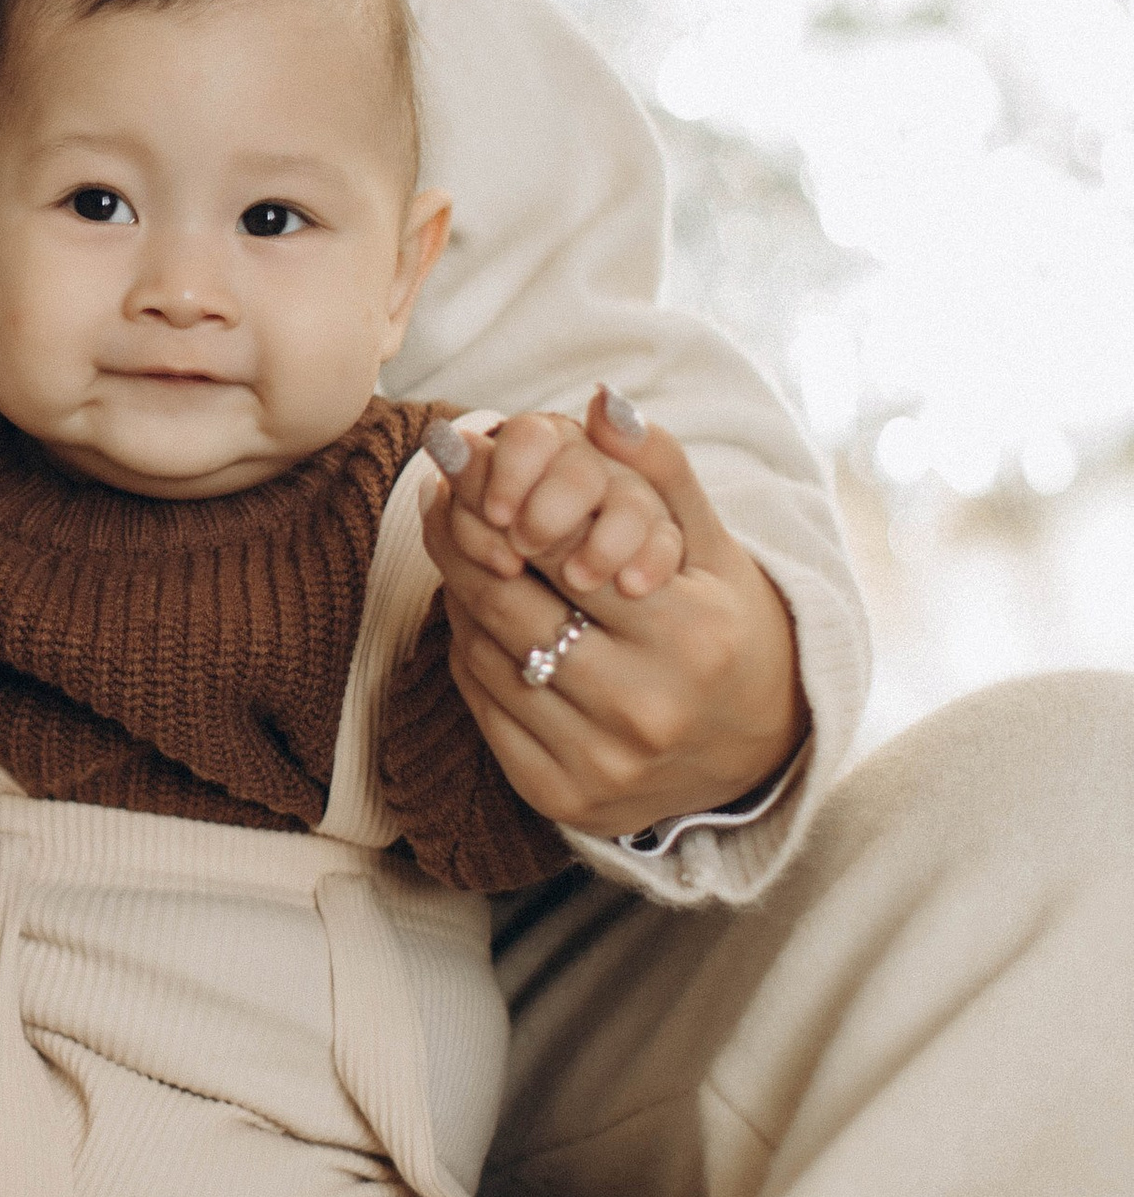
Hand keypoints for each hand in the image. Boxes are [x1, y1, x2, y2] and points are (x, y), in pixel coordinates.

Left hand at [420, 389, 808, 842]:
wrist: (754, 753)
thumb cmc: (727, 629)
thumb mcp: (713, 546)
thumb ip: (660, 468)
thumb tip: (603, 402)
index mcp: (692, 638)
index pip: (564, 553)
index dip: (505, 497)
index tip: (464, 452)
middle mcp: (645, 708)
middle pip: (509, 603)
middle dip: (466, 536)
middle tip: (443, 490)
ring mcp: (599, 761)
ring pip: (485, 651)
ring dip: (463, 591)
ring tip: (462, 544)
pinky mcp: (558, 795)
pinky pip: (482, 703)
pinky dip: (472, 650)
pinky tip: (483, 614)